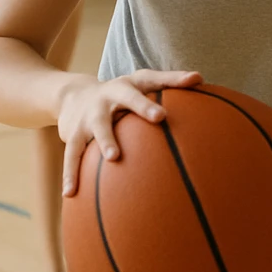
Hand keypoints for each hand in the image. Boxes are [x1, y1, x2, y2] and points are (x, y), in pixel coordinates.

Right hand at [56, 68, 202, 194]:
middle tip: (160, 118)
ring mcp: (90, 116)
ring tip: (113, 158)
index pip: (154, 80)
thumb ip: (171, 81)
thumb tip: (201, 78)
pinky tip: (71, 193)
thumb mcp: (142, 83)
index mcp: (129, 85)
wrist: (73, 95)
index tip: (186, 90)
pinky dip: (71, 173)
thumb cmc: (122, 92)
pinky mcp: (73, 135)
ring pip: (98, 127)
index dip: (172, 81)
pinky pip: (72, 155)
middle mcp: (109, 97)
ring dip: (106, 141)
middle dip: (142, 107)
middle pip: (128, 98)